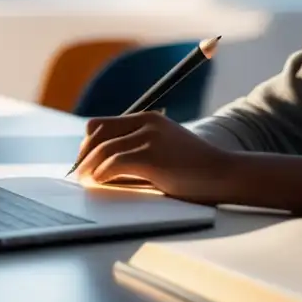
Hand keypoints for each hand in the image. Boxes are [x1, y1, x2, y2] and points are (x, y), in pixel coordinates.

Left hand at [73, 111, 232, 204]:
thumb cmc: (193, 168)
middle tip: (78, 174)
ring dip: (89, 167)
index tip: (83, 162)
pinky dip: (101, 174)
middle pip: (97, 133)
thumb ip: (137, 150)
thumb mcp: (163, 149)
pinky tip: (99, 182)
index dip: (87, 144)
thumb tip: (99, 167)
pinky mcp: (152, 157)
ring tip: (85, 181)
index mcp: (148, 119)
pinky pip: (114, 163)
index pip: (101, 124)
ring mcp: (150, 138)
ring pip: (103, 149)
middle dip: (83, 154)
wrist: (223, 173)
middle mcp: (147, 123)